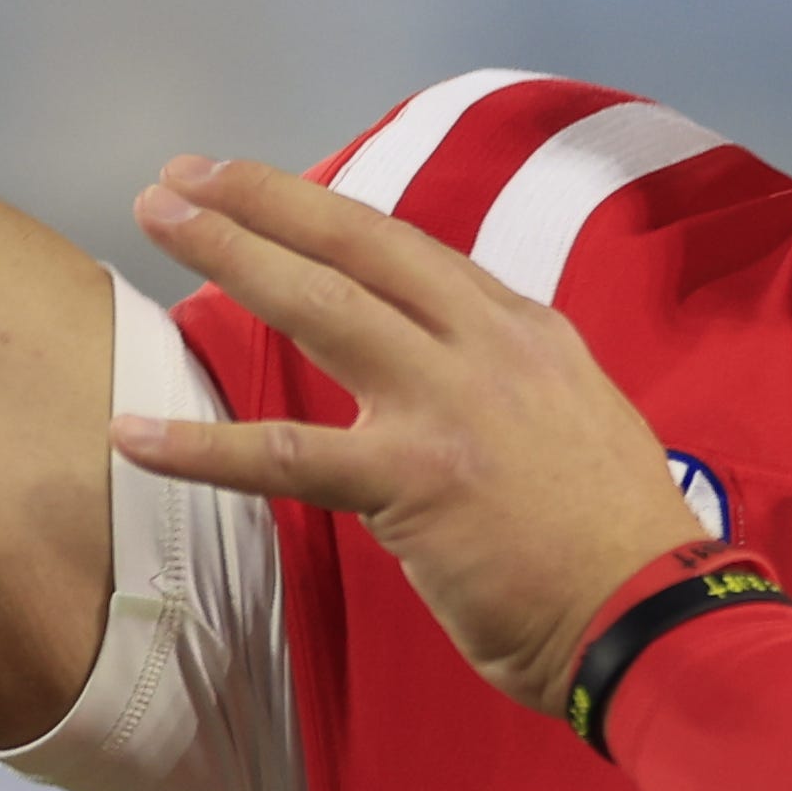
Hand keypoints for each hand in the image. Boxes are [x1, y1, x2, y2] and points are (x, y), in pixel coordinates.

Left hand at [117, 157, 720, 712]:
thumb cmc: (618, 544)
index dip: (327, 215)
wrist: (657, 613)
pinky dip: (202, 447)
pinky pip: (285, 456)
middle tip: (183, 177)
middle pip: (356, 244)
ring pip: (319, 305)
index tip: (266, 192)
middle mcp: (486, 345)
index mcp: (524, 332)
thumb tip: (455, 392)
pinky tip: (134, 434)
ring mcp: (448, 405)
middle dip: (263, 200)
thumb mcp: (577, 424)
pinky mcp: (413, 480)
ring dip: (231, 254)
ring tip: (154, 219)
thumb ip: (508, 391)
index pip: (408, 252)